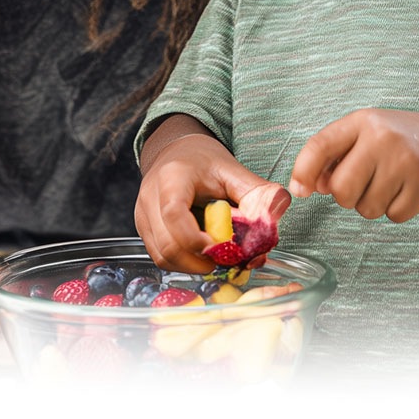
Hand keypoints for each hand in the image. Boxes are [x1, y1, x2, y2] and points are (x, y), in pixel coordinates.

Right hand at [136, 116, 278, 272]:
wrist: (178, 151)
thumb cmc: (204, 161)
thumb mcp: (233, 170)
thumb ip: (255, 194)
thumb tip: (276, 216)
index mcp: (172, 177)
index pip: (175, 215)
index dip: (197, 240)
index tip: (222, 249)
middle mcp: (150, 196)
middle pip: (167, 244)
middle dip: (199, 261)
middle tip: (226, 261)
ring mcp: (142, 214)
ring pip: (162, 257)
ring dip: (192, 266)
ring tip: (216, 259)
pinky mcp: (143, 228)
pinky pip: (160, 257)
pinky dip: (183, 263)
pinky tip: (202, 255)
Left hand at [288, 108, 418, 222]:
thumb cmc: (402, 143)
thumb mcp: (369, 136)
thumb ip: (338, 156)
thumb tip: (312, 185)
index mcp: (361, 121)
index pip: (320, 145)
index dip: (303, 171)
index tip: (299, 191)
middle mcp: (381, 136)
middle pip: (341, 189)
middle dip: (348, 197)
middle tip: (366, 184)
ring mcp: (403, 159)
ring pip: (366, 208)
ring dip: (375, 204)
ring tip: (393, 183)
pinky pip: (393, 216)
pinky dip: (399, 210)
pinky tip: (410, 190)